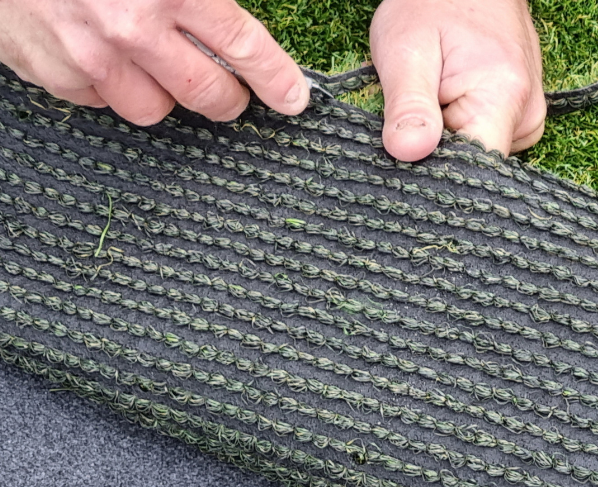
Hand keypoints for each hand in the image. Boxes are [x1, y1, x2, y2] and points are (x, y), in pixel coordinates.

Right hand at [0, 0, 308, 124]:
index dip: (276, 80)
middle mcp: (131, 27)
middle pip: (208, 96)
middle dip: (228, 100)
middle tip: (230, 92)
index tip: (293, 99)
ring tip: (154, 65)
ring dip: (164, 93)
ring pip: (154, 110)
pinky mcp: (50, 71)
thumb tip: (223, 11)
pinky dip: (108, 85)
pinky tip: (101, 55)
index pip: (244, 48)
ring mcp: (88, 55)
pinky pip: (99, 101)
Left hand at [370, 0, 545, 161]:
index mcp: (505, 97)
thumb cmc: (432, 3)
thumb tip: (408, 152)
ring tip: (432, 100)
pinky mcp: (519, 116)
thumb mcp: (406, 47)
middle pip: (476, 167)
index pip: (475, 169)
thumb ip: (409, 104)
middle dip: (438, 155)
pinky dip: (459, 132)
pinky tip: (446, 104)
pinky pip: (485, 141)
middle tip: (413, 118)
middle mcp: (527, 114)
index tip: (409, 160)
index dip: (437, 175)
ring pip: (478, 156)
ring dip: (447, 142)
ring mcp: (527, 117)